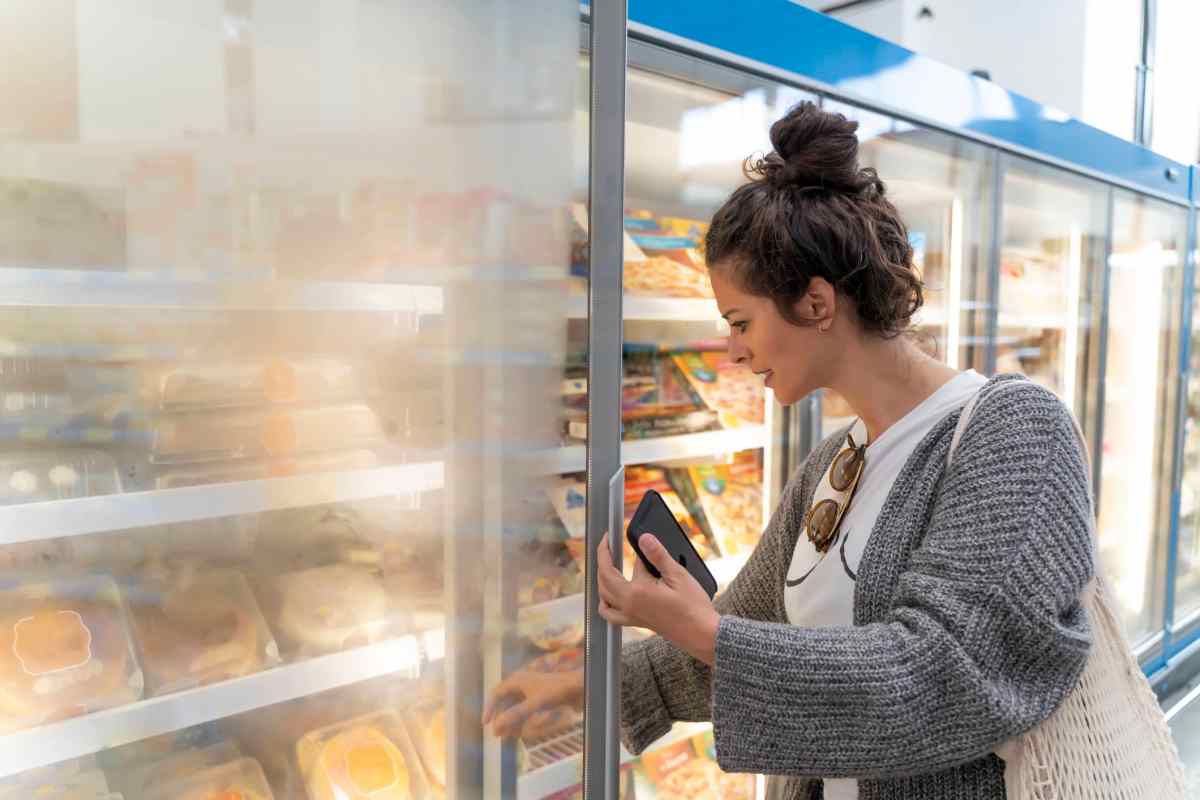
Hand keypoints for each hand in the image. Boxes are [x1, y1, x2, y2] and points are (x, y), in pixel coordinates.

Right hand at [481, 668, 583, 738]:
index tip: (486, 723)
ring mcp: (527, 688)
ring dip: (511, 719)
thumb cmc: (555, 690)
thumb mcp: (533, 704)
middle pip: (504, 702)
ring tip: (509, 734)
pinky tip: (520, 729)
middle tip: (499, 734)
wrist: (574, 685)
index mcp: (516, 679)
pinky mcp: (534, 694)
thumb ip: (515, 715)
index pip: (496, 694)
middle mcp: (520, 682)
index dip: (489, 709)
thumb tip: (496, 727)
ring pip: (513, 706)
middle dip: (501, 718)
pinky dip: (520, 717)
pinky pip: (522, 707)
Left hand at [596, 532, 719, 665]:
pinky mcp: (637, 623)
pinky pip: (610, 614)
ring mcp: (631, 616)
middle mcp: (629, 605)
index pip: (619, 563)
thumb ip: (658, 555)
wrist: (701, 634)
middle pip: (604, 578)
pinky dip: (605, 603)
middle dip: (603, 559)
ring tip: (607, 565)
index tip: (617, 535)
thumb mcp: (678, 575)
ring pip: (603, 596)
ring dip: (601, 579)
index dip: (618, 547)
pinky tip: (610, 596)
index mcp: (636, 591)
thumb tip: (644, 538)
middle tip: (607, 545)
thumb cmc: (693, 607)